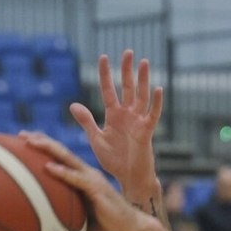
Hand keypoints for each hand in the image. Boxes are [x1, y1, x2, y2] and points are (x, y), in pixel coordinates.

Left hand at [24, 132, 149, 230]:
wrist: (131, 230)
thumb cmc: (107, 228)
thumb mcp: (80, 220)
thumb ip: (65, 217)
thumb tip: (45, 229)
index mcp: (83, 178)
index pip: (61, 157)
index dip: (44, 147)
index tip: (23, 142)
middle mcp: (87, 174)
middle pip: (61, 152)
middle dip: (41, 141)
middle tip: (21, 135)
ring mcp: (92, 179)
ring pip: (67, 158)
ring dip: (48, 149)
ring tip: (30, 142)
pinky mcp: (97, 189)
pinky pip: (76, 179)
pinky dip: (62, 172)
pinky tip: (48, 167)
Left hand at [70, 50, 162, 200]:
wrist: (128, 178)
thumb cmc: (114, 161)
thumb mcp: (97, 140)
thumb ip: (87, 122)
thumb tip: (73, 105)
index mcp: (114, 115)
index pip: (109, 90)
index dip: (106, 74)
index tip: (103, 57)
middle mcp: (127, 115)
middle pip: (127, 88)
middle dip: (127, 70)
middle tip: (128, 51)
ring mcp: (138, 122)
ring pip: (141, 97)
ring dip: (143, 80)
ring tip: (144, 62)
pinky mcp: (147, 133)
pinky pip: (152, 115)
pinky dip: (156, 103)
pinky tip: (158, 89)